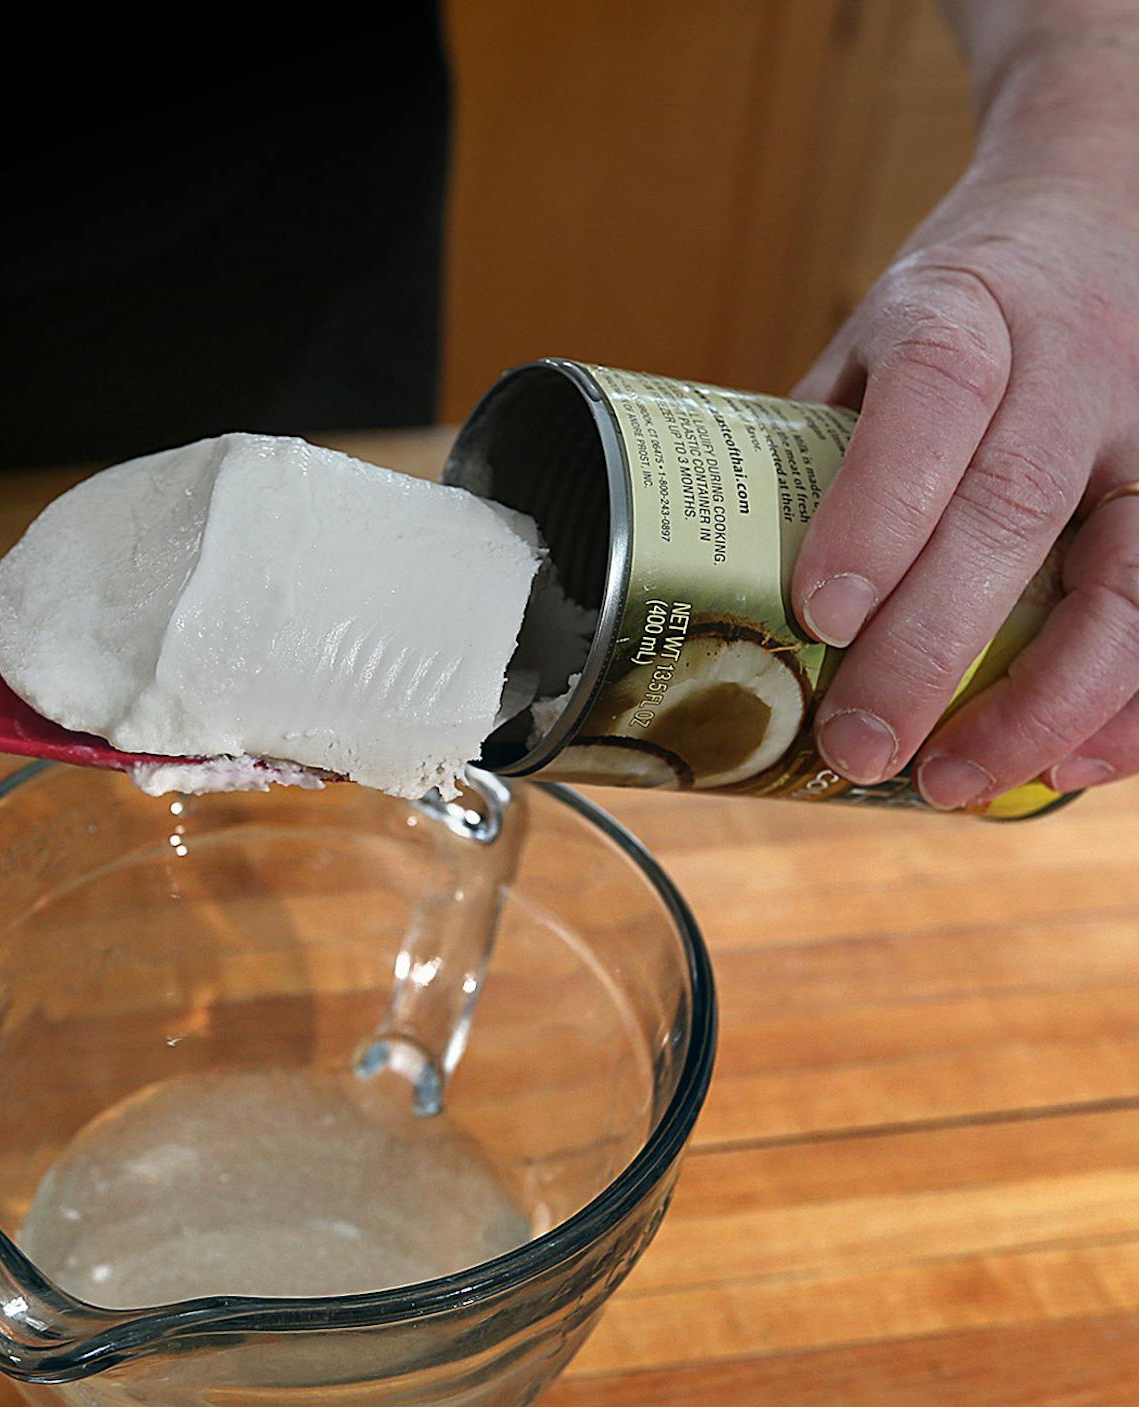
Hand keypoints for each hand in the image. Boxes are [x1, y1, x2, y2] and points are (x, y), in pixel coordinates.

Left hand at [790, 40, 1138, 804]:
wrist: (1106, 205)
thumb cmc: (968, 298)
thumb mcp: (874, 334)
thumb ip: (821, 447)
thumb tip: (727, 589)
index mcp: (964, 312)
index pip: (930, 401)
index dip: (879, 510)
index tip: (824, 614)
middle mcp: (1074, 362)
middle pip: (1013, 510)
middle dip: (933, 647)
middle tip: (860, 747)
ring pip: (1129, 573)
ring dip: (1045, 698)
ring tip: (956, 783)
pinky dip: (1133, 701)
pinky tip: (1073, 765)